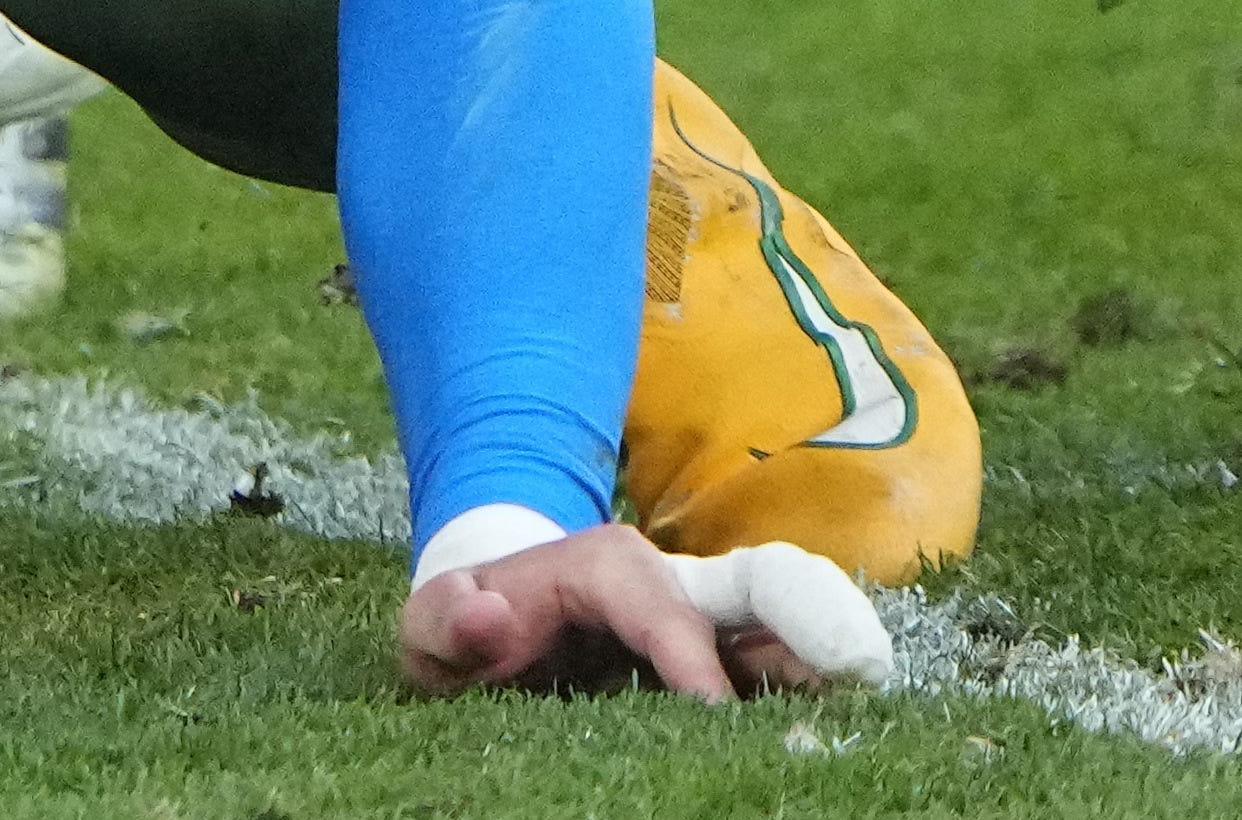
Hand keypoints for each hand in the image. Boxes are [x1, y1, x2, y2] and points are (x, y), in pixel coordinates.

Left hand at [402, 525, 890, 700]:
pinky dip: (819, 702)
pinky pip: (788, 679)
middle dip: (812, 613)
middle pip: (759, 586)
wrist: (497, 624)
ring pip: (790, 635)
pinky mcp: (735, 672)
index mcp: (602, 567)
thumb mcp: (433, 626)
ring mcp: (714, 629)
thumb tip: (486, 608)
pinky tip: (853, 740)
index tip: (712, 709)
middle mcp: (674, 587)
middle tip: (861, 667)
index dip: (685, 653)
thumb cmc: (469, 626)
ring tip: (875, 711)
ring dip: (832, 666)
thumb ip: (447, 619)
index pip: (656, 602)